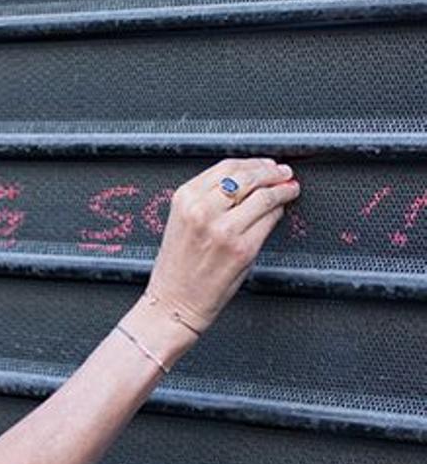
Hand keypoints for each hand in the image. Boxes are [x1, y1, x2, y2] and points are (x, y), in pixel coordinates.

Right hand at [147, 158, 299, 331]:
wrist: (174, 301)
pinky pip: (269, 221)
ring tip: (289, 188)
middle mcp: (202, 210)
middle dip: (271, 172)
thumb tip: (247, 182)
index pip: (227, 166)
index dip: (252, 162)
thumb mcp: (181, 221)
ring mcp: (224, 230)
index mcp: (185, 199)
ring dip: (281, 190)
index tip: (265, 164)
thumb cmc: (177, 266)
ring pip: (264, 197)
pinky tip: (280, 210)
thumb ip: (207, 199)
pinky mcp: (243, 249)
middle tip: (283, 173)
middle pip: (248, 177)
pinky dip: (278, 212)